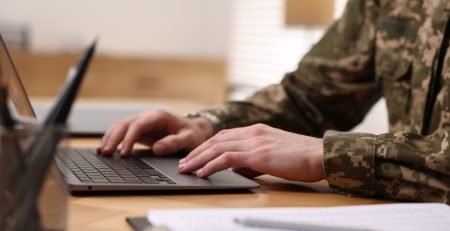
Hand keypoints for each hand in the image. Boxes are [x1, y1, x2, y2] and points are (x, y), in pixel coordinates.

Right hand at [97, 109, 213, 156]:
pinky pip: (122, 131)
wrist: (194, 130)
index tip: (124, 153)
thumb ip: (174, 143)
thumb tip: (156, 148)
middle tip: (106, 154)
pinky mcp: (139, 129)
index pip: (138, 125)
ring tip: (102, 153)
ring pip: (120, 126)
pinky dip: (112, 138)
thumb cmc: (192, 135)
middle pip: (125, 124)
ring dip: (110, 138)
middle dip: (114, 138)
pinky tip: (106, 148)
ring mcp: (142, 122)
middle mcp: (148, 116)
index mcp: (159, 116)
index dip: (128, 139)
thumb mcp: (189, 139)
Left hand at [178, 124, 324, 181]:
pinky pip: (227, 159)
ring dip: (198, 159)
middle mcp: (253, 132)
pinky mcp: (258, 154)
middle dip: (197, 152)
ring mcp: (255, 142)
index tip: (195, 155)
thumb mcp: (273, 155)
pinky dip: (211, 165)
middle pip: (216, 140)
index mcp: (256, 130)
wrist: (320, 155)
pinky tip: (202, 172)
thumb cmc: (301, 157)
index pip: (224, 136)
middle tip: (183, 162)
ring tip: (186, 168)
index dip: (207, 146)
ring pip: (217, 148)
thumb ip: (253, 160)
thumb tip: (237, 169)